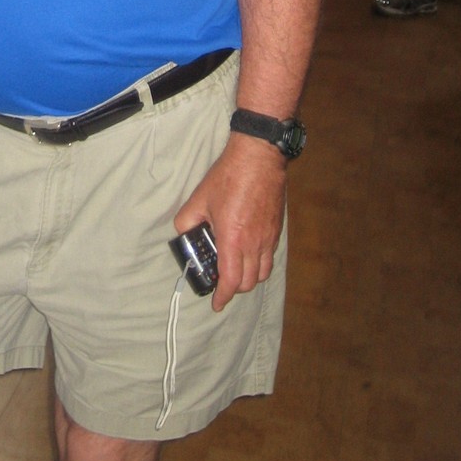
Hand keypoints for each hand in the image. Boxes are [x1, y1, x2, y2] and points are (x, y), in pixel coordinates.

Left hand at [174, 133, 287, 311]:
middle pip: (249, 283)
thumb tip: (183, 234)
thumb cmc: (229, 177)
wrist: (258, 157)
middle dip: (235, 289)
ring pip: (263, 273)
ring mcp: (268, 238)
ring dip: (249, 278)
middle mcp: (254, 243)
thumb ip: (187, 221)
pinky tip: (248, 252)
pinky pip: (270, 257)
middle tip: (222, 282)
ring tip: (236, 269)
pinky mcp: (276, 230)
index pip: (231, 281)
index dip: (223, 297)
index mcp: (233, 239)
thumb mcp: (199, 198)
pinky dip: (259, 263)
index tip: (216, 303)